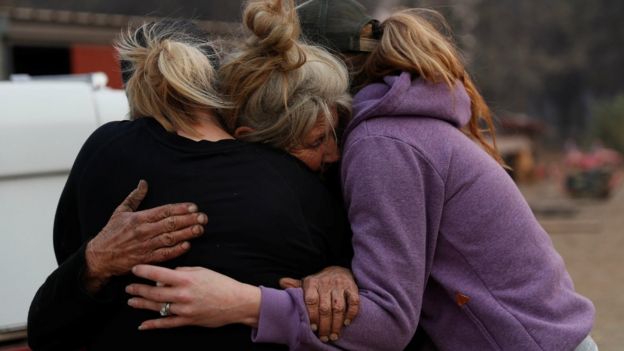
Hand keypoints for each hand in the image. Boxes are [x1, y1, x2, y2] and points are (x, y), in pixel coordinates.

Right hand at [83, 180, 207, 292]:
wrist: (99, 257)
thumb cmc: (110, 233)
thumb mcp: (120, 211)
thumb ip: (134, 197)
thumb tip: (144, 183)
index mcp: (139, 218)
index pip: (164, 211)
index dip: (180, 208)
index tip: (193, 207)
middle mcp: (144, 231)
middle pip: (171, 224)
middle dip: (189, 220)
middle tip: (203, 217)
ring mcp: (145, 246)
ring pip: (170, 238)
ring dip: (187, 233)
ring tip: (200, 229)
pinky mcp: (145, 259)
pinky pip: (164, 254)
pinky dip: (176, 250)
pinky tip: (187, 245)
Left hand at [126, 265, 260, 328]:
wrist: (236, 302)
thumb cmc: (221, 284)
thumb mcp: (202, 271)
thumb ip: (183, 272)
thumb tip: (167, 275)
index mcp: (186, 280)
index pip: (159, 273)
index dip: (144, 271)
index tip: (135, 269)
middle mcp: (182, 295)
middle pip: (154, 292)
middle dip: (139, 289)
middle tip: (129, 287)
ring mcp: (184, 310)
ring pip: (157, 307)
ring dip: (142, 304)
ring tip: (131, 301)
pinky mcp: (187, 321)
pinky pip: (167, 324)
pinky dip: (153, 325)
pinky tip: (142, 325)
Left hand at [279, 266, 359, 342]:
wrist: (338, 269)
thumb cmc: (319, 282)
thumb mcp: (306, 283)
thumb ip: (295, 286)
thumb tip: (281, 282)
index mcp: (312, 283)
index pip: (311, 301)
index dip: (312, 316)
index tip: (313, 328)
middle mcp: (326, 283)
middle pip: (325, 308)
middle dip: (325, 326)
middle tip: (324, 337)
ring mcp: (340, 285)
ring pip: (339, 307)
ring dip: (337, 324)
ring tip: (334, 335)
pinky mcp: (352, 287)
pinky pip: (354, 302)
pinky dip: (351, 314)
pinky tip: (346, 323)